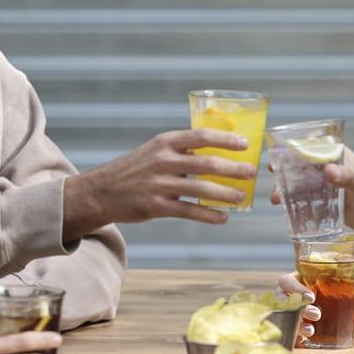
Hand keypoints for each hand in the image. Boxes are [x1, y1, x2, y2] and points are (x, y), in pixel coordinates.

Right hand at [64, 129, 254, 237]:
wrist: (101, 191)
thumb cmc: (134, 170)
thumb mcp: (154, 150)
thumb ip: (180, 150)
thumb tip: (216, 151)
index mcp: (165, 142)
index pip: (201, 136)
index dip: (226, 139)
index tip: (245, 143)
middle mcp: (163, 161)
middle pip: (207, 163)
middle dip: (234, 169)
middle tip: (252, 172)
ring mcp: (159, 184)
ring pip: (202, 189)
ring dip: (227, 194)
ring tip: (242, 197)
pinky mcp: (156, 206)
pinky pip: (190, 211)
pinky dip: (210, 215)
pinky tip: (223, 217)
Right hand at [276, 272, 353, 340]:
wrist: (329, 309)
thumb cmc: (331, 294)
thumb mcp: (341, 292)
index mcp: (297, 282)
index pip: (286, 281)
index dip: (295, 288)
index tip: (311, 297)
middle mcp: (288, 297)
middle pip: (284, 301)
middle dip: (300, 309)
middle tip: (317, 314)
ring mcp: (287, 313)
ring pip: (285, 318)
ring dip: (297, 324)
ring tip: (311, 330)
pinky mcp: (290, 328)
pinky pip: (286, 332)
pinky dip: (295, 336)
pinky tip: (304, 338)